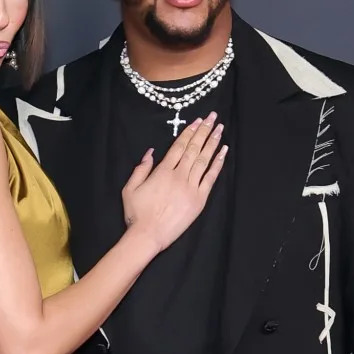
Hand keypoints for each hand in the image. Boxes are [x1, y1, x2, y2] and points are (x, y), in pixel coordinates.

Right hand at [121, 112, 226, 251]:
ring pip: (204, 160)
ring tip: (219, 129)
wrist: (148, 235)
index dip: (189, 132)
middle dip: (204, 131)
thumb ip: (141, 169)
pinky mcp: (199, 200)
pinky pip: (211, 178)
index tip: (197, 121)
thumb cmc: (137, 214)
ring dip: (212, 143)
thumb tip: (150, 152)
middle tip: (213, 117)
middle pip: (194, 149)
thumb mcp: (130, 188)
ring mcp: (191, 188)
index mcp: (162, 171)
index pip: (179, 146)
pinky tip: (223, 152)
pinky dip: (218, 164)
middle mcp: (179, 176)